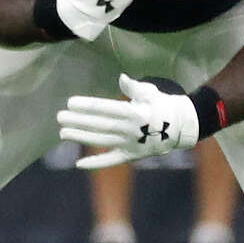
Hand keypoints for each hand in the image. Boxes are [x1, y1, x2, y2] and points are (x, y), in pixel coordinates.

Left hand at [57, 74, 198, 168]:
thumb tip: (121, 78)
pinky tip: (79, 164)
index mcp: (135, 112)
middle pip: (99, 125)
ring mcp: (131, 144)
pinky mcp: (133, 155)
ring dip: (81, 138)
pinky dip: (96, 163)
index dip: (87, 106)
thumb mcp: (151, 92)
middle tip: (60, 117)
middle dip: (78, 121)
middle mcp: (131, 129)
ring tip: (63, 134)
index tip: (70, 103)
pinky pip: (112, 160)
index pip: (105, 109)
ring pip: (102, 141)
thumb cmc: (164, 105)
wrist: (183, 126)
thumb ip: (133, 87)